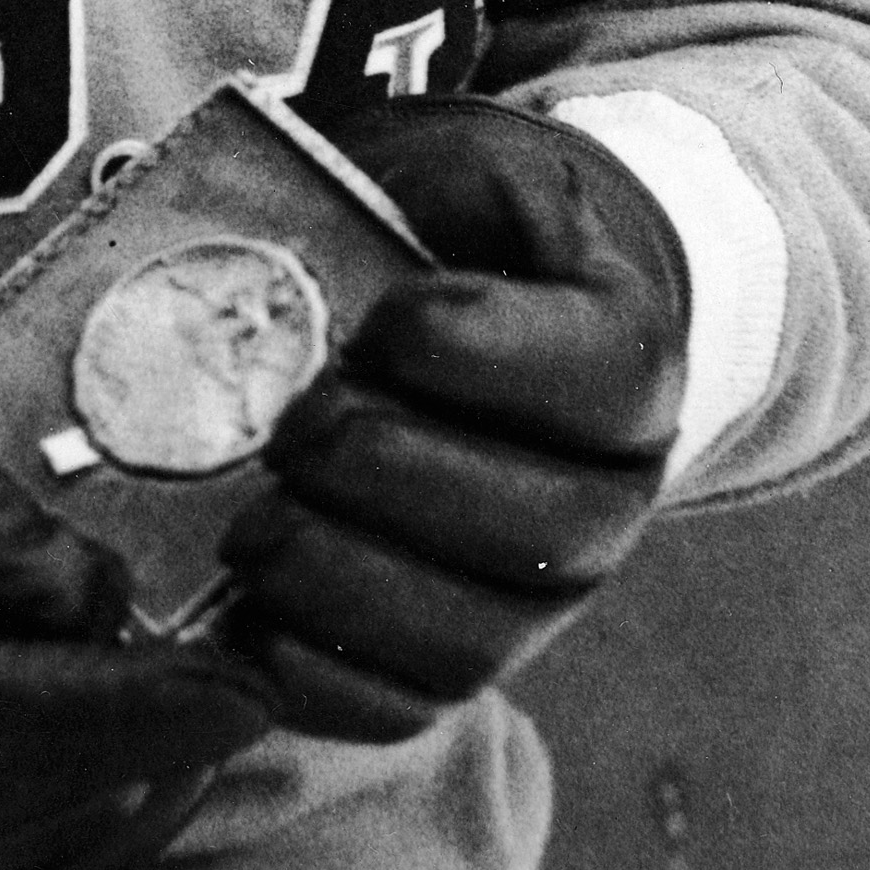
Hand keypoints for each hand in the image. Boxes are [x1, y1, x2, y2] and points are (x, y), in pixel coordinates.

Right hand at [0, 273, 271, 869]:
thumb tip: (88, 597)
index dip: (124, 707)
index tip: (243, 687)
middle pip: (43, 785)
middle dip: (163, 725)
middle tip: (252, 647)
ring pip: (66, 836)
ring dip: (154, 759)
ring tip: (194, 663)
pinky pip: (60, 857)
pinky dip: (128, 788)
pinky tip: (147, 712)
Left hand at [218, 97, 689, 741]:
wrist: (471, 315)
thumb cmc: (447, 228)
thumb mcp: (458, 163)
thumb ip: (435, 176)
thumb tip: (350, 214)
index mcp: (627, 360)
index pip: (602, 376)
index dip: (485, 354)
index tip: (384, 320)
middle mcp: (608, 497)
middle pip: (544, 530)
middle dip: (399, 478)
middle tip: (292, 429)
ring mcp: (538, 598)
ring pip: (473, 638)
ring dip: (346, 588)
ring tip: (249, 528)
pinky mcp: (451, 659)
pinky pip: (401, 706)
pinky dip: (316, 678)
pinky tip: (241, 619)